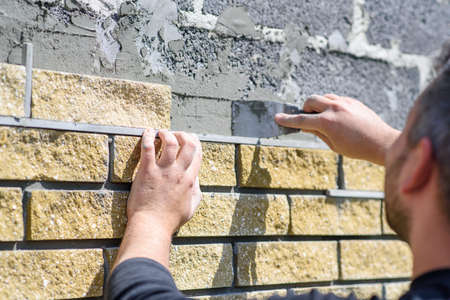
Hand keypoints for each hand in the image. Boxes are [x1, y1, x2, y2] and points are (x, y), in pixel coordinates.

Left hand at [113, 129, 201, 269]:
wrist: (152, 227)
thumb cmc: (169, 220)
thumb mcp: (191, 208)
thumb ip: (196, 192)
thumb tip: (196, 180)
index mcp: (190, 181)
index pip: (198, 154)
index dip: (195, 143)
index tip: (189, 139)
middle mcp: (179, 173)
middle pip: (188, 144)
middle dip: (183, 134)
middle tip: (175, 134)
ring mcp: (163, 172)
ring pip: (170, 143)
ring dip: (167, 133)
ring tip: (161, 132)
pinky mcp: (147, 172)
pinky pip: (148, 148)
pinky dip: (148, 137)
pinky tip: (147, 132)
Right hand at [275, 94, 399, 164]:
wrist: (382, 142)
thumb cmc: (358, 148)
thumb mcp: (333, 145)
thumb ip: (317, 132)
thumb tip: (306, 125)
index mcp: (327, 122)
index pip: (301, 120)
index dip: (287, 120)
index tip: (277, 118)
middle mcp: (335, 108)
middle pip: (310, 100)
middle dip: (305, 109)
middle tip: (308, 119)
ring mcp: (345, 102)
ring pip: (323, 96)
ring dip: (318, 105)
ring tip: (324, 118)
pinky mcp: (353, 101)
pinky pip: (336, 98)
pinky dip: (331, 105)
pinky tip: (337, 117)